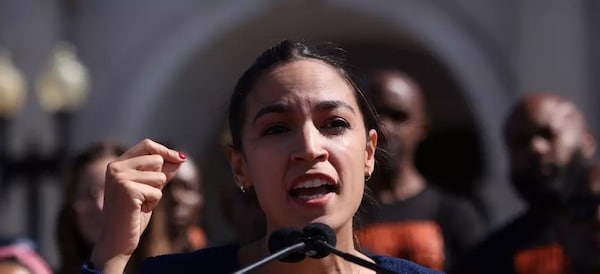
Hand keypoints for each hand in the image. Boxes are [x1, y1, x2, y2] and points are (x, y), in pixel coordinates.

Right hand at [90, 139, 186, 272]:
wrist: (116, 241)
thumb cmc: (132, 215)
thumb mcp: (149, 188)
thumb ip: (161, 172)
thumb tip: (180, 158)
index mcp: (117, 164)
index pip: (146, 145)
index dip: (166, 150)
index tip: (181, 158)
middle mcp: (115, 167)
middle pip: (157, 160)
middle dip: (159, 179)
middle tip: (144, 195)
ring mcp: (120, 178)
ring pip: (159, 176)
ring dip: (156, 193)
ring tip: (140, 203)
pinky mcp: (128, 190)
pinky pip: (157, 192)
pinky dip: (153, 203)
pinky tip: (139, 210)